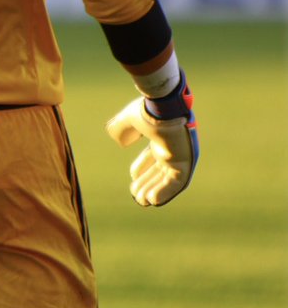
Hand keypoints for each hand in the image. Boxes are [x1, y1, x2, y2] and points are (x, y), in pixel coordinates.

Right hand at [105, 73, 198, 206]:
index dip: (142, 168)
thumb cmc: (148, 110)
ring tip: (142, 201)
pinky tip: (152, 200)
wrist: (162, 106)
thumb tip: (120, 142)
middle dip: (147, 183)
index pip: (152, 156)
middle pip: (160, 170)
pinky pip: (177, 182)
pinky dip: (165, 192)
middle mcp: (172, 146)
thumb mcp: (129, 120)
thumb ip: (121, 128)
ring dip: (154, 189)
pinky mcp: (186, 161)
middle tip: (136, 195)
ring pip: (167, 178)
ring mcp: (180, 154)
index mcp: (161, 136)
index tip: (132, 178)